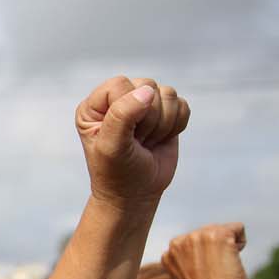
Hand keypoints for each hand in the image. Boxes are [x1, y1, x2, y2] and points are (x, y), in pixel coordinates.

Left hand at [77, 76, 189, 206]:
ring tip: (146, 142)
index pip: (120, 84)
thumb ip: (122, 115)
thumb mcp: (112, 146)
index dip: (129, 109)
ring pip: (168, 94)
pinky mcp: (166, 112)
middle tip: (136, 142)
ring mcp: (143, 104)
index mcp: (96, 105)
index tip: (124, 136)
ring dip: (162, 125)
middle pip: (147, 86)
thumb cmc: (117, 172)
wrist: (135, 194)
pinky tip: (160, 140)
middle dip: (148, 120)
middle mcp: (119, 99)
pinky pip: (182, 105)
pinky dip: (176, 126)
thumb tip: (147, 90)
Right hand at [161, 224, 249, 278]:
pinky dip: (240, 242)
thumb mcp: (189, 277)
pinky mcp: (217, 235)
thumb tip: (205, 255)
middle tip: (215, 273)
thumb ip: (190, 261)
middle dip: (217, 248)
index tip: (205, 275)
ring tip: (222, 267)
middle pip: (209, 231)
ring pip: (222, 229)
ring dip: (228, 246)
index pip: (195, 242)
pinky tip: (232, 260)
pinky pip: (238, 227)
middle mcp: (179, 241)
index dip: (206, 257)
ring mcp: (196, 236)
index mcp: (169, 253)